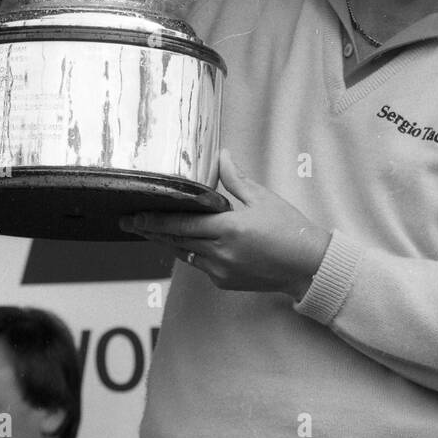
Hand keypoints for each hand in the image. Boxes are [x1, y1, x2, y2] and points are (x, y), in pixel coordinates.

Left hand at [120, 149, 330, 299]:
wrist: (307, 266)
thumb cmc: (288, 228)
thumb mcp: (263, 198)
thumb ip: (236, 179)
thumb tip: (222, 155)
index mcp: (228, 228)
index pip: (181, 224)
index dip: (154, 220)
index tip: (134, 216)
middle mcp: (220, 252)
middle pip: (175, 241)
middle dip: (150, 231)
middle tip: (129, 223)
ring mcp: (220, 270)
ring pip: (184, 254)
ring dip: (167, 242)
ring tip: (148, 231)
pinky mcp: (224, 282)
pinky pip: (199, 264)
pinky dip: (190, 252)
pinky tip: (183, 242)